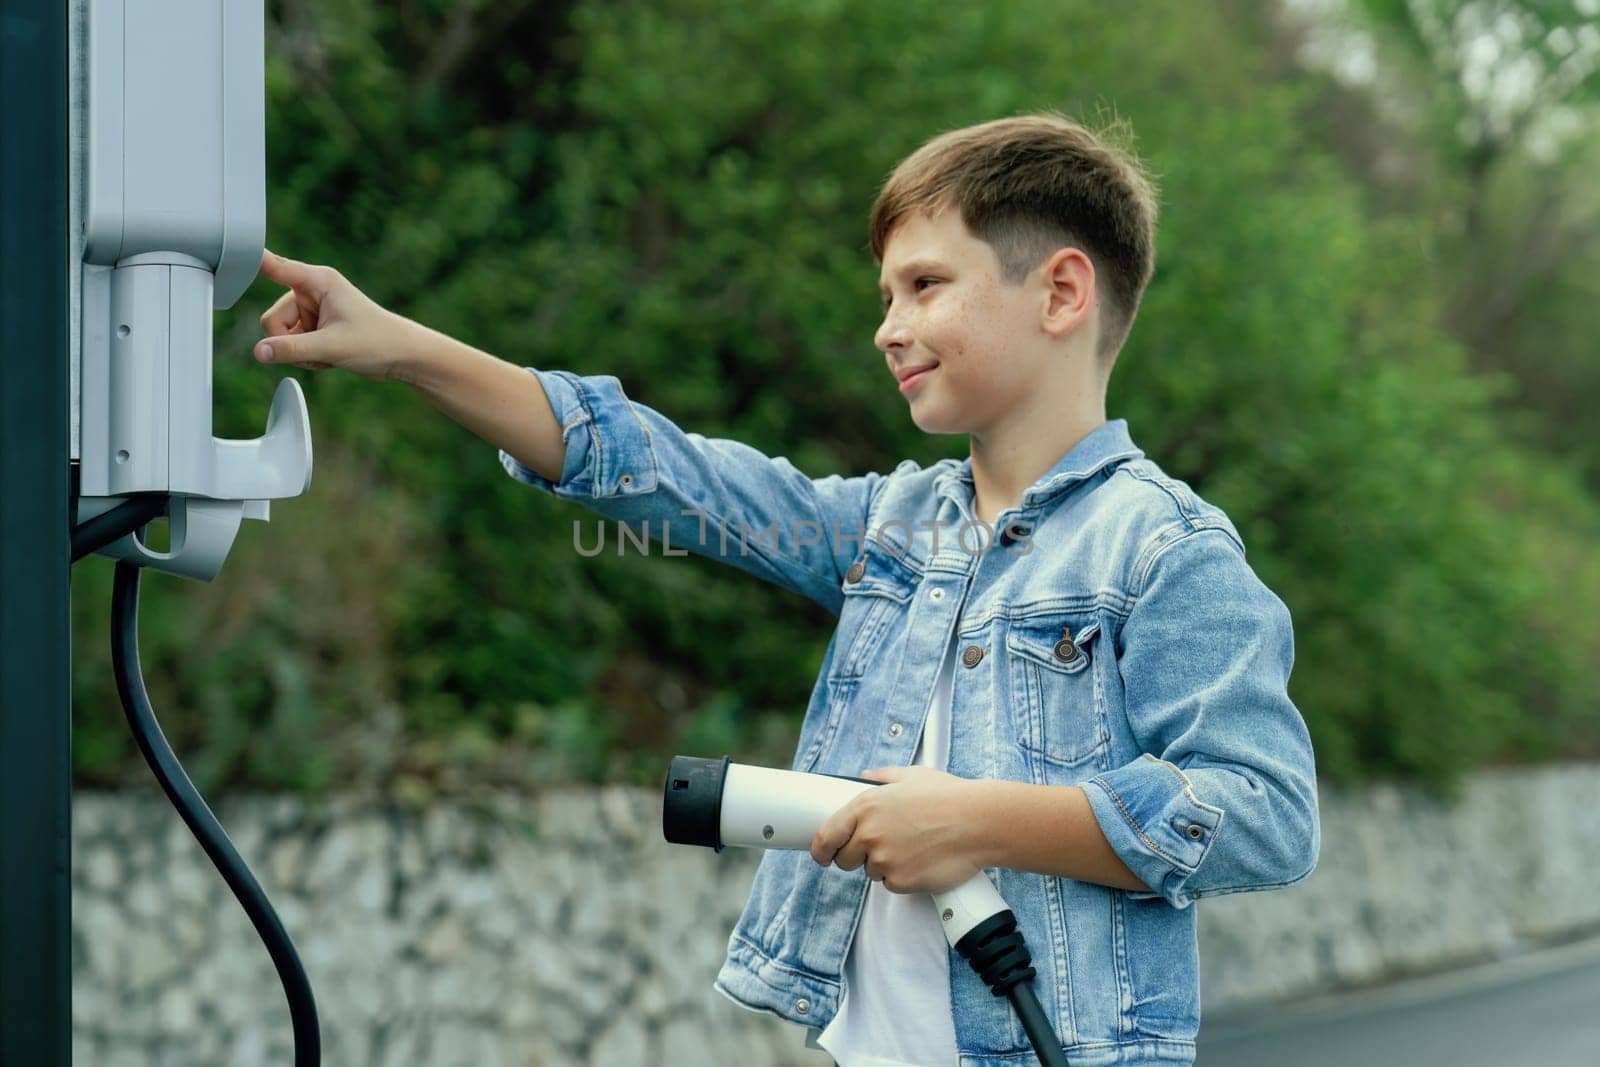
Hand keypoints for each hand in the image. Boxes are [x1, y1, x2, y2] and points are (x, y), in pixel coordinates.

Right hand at [255, 248, 424, 381]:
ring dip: (301, 352)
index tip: (226, 244)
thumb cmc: (378, 342)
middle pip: (271, 320)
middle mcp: (311, 292)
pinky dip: (308, 356)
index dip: (251, 260)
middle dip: (290, 341)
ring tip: (330, 353)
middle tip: (319, 350)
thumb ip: (292, 349)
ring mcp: (311, 310)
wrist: (403, 357)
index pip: (275, 267)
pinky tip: (330, 357)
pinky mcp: (314, 327)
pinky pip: (292, 345)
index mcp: (318, 281)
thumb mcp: (331, 348)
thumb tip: (258, 352)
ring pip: (280, 336)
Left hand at [809, 766, 986, 893]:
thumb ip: (882, 777)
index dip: (820, 850)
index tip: (822, 855)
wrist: (979, 823)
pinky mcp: (901, 881)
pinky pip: (892, 884)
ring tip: (912, 847)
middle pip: (844, 859)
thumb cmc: (948, 796)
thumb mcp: (912, 776)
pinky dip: (903, 877)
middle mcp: (869, 834)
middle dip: (857, 857)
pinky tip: (922, 860)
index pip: (825, 836)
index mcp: (865, 806)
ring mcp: (884, 860)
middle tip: (881, 847)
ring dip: (885, 865)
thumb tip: (864, 777)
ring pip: (871, 872)